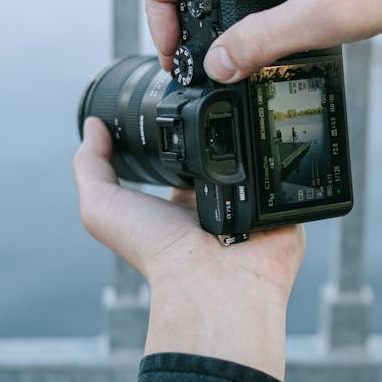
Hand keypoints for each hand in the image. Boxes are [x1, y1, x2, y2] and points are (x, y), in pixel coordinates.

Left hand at [73, 119, 304, 379]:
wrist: (213, 283)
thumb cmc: (157, 253)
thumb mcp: (103, 208)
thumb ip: (90, 166)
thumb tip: (94, 125)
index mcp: (183, 201)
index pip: (186, 153)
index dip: (181, 125)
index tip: (178, 98)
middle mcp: (220, 201)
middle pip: (224, 149)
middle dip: (221, 125)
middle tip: (215, 102)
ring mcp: (255, 204)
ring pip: (258, 153)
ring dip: (251, 135)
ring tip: (242, 119)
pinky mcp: (286, 208)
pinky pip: (291, 171)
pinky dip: (282, 155)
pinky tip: (270, 139)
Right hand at [145, 0, 381, 81]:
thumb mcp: (318, 18)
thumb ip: (261, 42)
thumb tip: (217, 67)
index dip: (156, 4)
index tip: (174, 48)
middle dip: (181, 14)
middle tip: (195, 60)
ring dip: (214, 15)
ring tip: (227, 58)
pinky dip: (245, 10)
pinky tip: (269, 40)